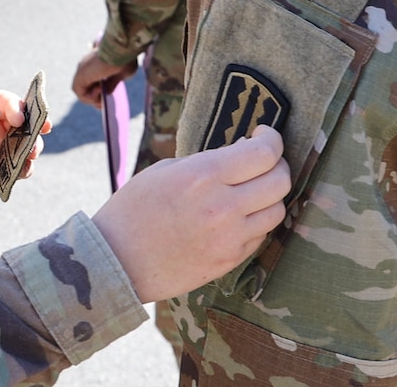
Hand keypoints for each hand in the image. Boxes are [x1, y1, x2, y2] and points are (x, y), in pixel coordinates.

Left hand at [0, 91, 50, 206]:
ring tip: (30, 153)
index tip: (19, 118)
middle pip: (23, 121)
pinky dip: (26, 169)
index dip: (16, 106)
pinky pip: (19, 169)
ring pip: (26, 144)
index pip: (5, 101)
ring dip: (34, 147)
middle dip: (35, 124)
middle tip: (41, 131)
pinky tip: (22, 170)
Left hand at [72, 47, 136, 108]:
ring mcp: (82, 70)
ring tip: (103, 98)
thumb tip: (107, 93)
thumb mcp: (122, 74)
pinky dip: (89, 97)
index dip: (97, 91)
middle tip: (102, 105)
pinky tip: (100, 91)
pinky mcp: (80, 76)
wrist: (121, 50)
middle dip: (94, 98)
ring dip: (92, 99)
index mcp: (96, 62)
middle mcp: (87, 65)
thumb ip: (113, 83)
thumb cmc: (125, 59)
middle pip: (86, 86)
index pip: (92, 80)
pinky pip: (79, 93)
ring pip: (82, 91)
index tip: (104, 100)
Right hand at [91, 126, 289, 302]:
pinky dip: (257, 221)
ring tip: (253, 189)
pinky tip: (239, 214)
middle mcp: (223, 206)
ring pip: (277, 210)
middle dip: (277, 164)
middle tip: (263, 160)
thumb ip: (207, 161)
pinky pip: (261, 235)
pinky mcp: (230, 260)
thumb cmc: (134, 209)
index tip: (264, 134)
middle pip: (280, 180)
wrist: (116, 262)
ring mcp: (229, 237)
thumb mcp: (166, 170)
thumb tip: (241, 152)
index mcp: (203, 175)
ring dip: (270, 195)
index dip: (272, 138)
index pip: (264, 152)